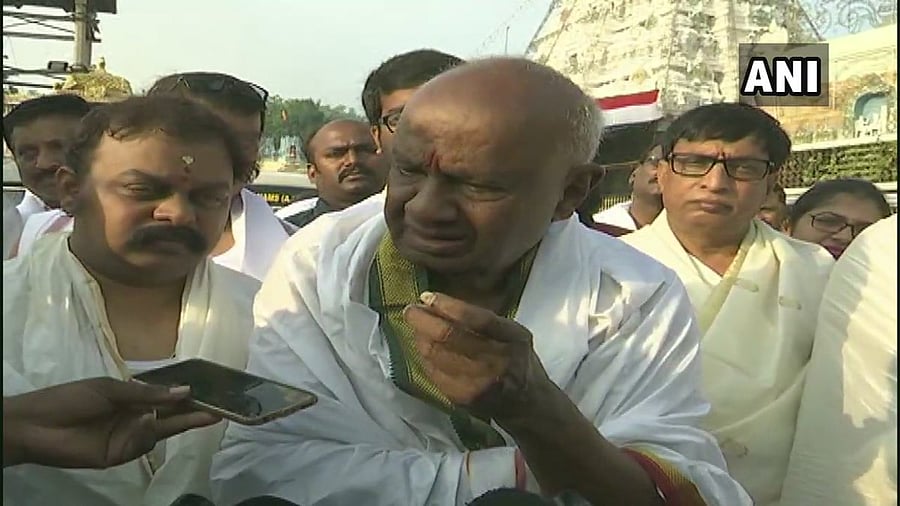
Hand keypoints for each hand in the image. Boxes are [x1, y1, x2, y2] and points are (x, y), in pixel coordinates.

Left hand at [3, 377, 220, 468]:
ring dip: (177, 420)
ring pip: (163, 430)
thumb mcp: (111, 388)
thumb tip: (185, 392)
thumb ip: (148, 393)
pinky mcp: (122, 454)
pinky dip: (149, 433)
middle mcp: (135, 416)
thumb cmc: (71, 398)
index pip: (167, 396)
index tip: (213, 390)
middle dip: (196, 412)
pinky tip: (147, 421)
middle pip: (171, 415)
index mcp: (132, 396)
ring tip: (195, 411)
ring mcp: (130, 436)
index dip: (188, 394)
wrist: (37, 426)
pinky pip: (145, 443)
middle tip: (222, 409)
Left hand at [402, 291, 551, 421]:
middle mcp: (495, 361)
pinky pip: (432, 371)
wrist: (527, 403)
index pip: (475, 319)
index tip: (428, 296)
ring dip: (420, 337)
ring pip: (435, 354)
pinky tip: (425, 347)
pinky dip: (424, 356)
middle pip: (449, 336)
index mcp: (512, 339)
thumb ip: (484, 319)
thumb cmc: (517, 359)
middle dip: (423, 320)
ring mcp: (476, 383)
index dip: (447, 306)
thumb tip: (441, 303)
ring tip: (417, 327)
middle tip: (411, 310)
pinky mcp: (461, 397)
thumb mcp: (513, 332)